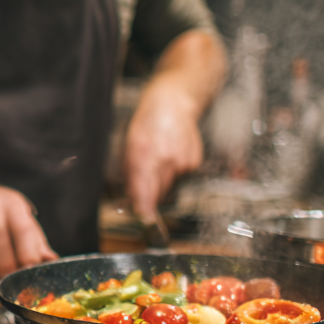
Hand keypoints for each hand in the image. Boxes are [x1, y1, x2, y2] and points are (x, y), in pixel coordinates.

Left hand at [124, 79, 203, 221]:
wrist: (172, 105)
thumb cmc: (147, 123)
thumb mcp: (130, 146)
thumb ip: (130, 173)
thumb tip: (130, 197)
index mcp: (146, 156)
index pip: (145, 192)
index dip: (144, 209)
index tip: (142, 219)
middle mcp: (166, 161)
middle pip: (158, 193)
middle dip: (149, 197)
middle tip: (142, 196)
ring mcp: (182, 162)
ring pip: (169, 185)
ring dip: (160, 182)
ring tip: (156, 163)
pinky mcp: (194, 162)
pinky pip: (180, 176)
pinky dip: (173, 172)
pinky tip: (169, 157)